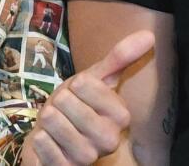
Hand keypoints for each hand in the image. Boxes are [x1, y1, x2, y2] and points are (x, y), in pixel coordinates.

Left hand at [24, 30, 154, 164]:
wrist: (52, 137)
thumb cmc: (75, 106)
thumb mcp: (96, 79)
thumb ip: (120, 58)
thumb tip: (149, 35)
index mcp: (121, 116)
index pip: (85, 84)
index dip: (75, 85)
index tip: (80, 95)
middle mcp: (109, 140)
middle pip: (67, 102)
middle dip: (58, 101)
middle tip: (64, 111)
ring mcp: (88, 158)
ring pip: (54, 122)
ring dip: (47, 119)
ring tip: (55, 124)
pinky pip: (43, 145)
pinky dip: (40, 139)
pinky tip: (47, 140)